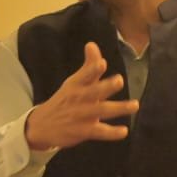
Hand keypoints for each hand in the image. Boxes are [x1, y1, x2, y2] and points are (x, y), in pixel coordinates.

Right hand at [24, 42, 138, 150]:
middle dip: (106, 86)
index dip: (93, 69)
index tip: (102, 63)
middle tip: (119, 80)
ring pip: (101, 111)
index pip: (84, 75)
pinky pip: (99, 132)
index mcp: (76, 85)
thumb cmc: (65, 100)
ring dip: (118, 108)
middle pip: (93, 92)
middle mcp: (78, 99)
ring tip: (135, 105)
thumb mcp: (74, 82)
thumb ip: (88, 66)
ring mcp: (81, 116)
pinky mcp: (83, 131)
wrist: (42, 126)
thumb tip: (92, 44)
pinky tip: (124, 131)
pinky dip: (111, 133)